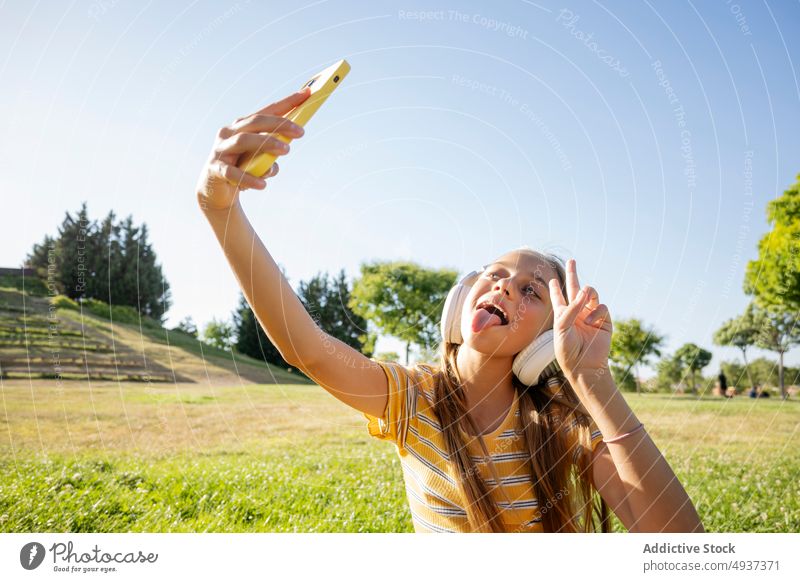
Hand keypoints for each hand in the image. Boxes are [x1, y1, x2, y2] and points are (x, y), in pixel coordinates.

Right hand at [196, 87, 309, 211]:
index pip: (266, 111)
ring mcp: (221, 150)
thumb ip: (272, 151)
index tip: (307, 94)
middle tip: (301, 131)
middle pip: (255, 122)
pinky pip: (233, 172)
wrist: (217, 189)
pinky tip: (263, 184)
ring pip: (243, 141)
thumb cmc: (242, 168)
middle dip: (279, 123)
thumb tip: (284, 148)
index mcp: (242, 126)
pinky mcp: (216, 169)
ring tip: (286, 150)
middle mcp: (229, 133)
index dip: (286, 102)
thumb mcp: (260, 158)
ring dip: (266, 143)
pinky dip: (249, 178)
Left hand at [547, 258, 611, 377]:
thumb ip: (570, 309)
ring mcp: (590, 316)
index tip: (552, 280)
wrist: (584, 365)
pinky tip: (590, 321)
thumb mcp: (562, 328)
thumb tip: (584, 291)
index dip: (555, 289)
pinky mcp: (604, 321)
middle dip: (573, 274)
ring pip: (590, 294)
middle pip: (574, 289)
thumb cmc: (568, 349)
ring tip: (583, 297)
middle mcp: (576, 313)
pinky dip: (596, 312)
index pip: (558, 298)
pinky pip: (601, 307)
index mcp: (562, 315)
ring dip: (587, 292)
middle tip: (571, 261)